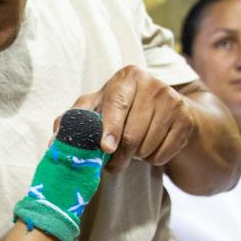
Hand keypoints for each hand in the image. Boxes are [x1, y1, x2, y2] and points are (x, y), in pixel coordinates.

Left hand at [70, 65, 196, 173]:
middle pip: (132, 134)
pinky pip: (164, 153)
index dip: (110, 129)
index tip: (106, 148)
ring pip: (148, 147)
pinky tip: (151, 147)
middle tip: (113, 163)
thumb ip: (75, 119)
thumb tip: (54, 142)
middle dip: (120, 156)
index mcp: (127, 77)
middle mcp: (153, 84)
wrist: (165, 108)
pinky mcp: (186, 119)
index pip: (117, 105)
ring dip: (137, 157)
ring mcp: (173, 100)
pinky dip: (154, 159)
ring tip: (135, 146)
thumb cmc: (122, 108)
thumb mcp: (98, 106)